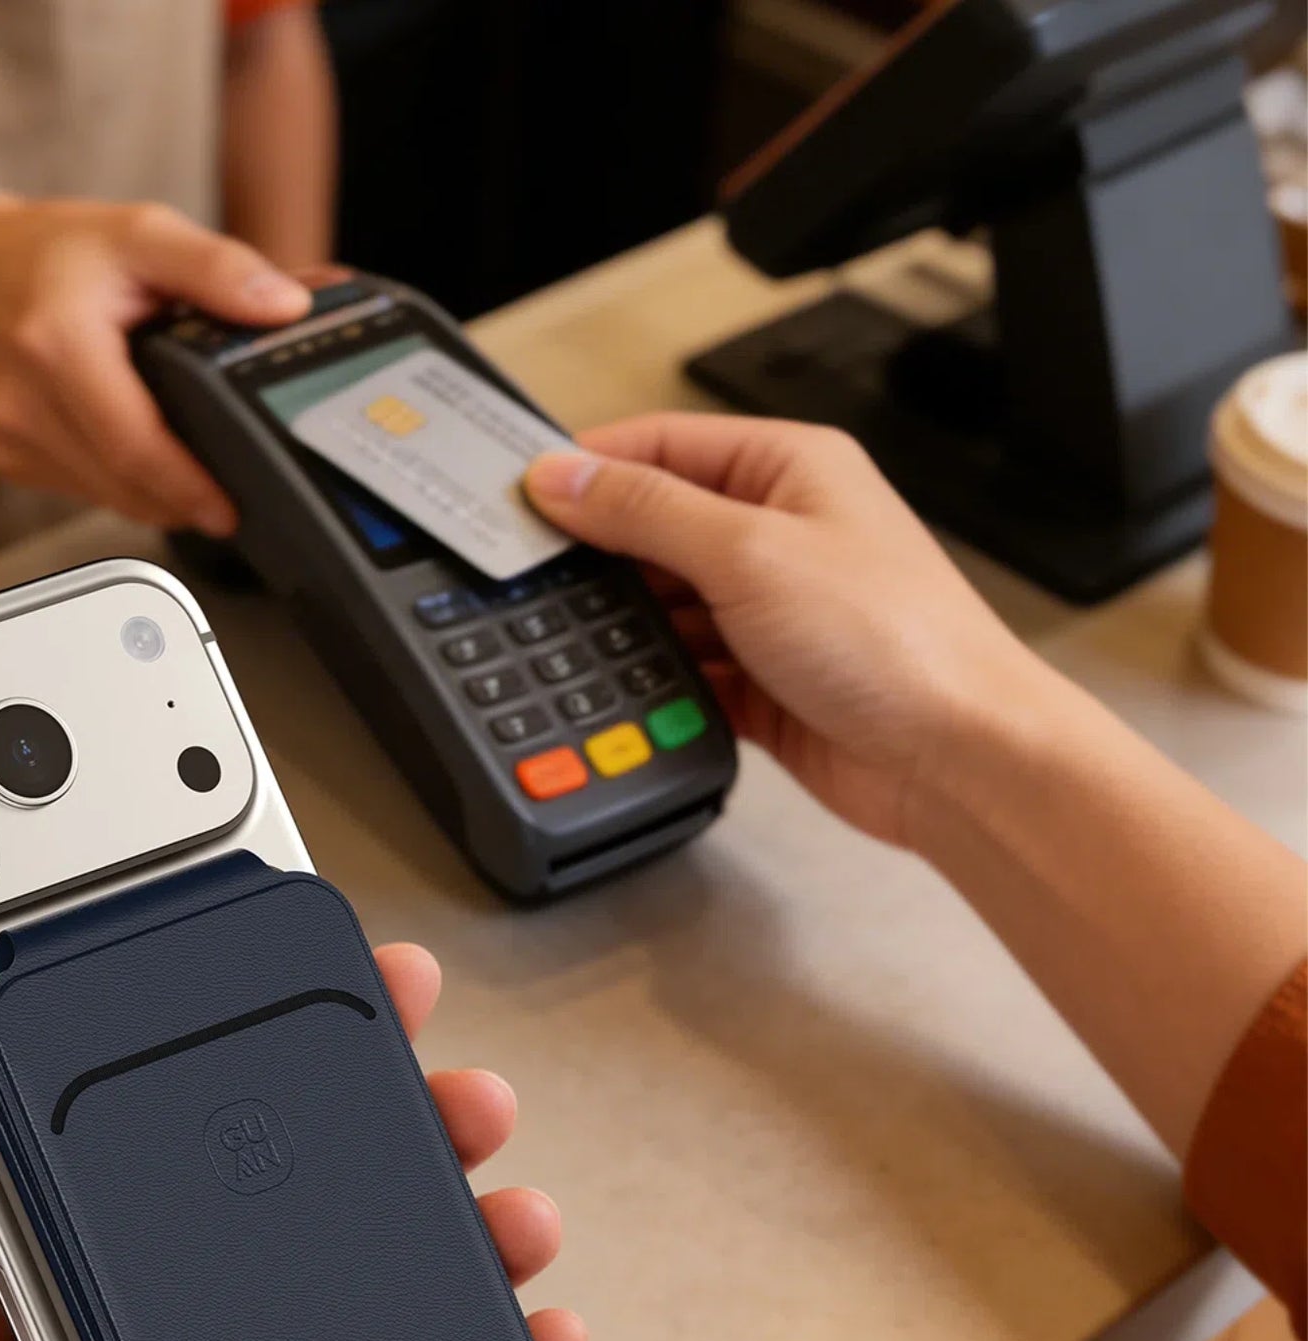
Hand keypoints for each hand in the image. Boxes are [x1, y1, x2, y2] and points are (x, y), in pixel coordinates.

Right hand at [0, 195, 311, 536]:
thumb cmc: (45, 252)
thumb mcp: (138, 233)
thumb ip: (214, 267)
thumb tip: (284, 305)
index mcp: (56, 343)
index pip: (133, 445)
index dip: (187, 487)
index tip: (229, 508)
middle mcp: (23, 399)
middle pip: (122, 484)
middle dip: (182, 500)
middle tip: (230, 500)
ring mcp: (9, 437)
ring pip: (104, 495)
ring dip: (155, 495)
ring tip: (192, 471)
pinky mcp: (7, 458)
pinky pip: (81, 487)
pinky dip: (118, 480)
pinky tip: (135, 448)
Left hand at [0, 945, 585, 1340]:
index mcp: (54, 1339)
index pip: (140, 1158)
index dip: (206, 1060)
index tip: (266, 981)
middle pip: (283, 1207)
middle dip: (367, 1119)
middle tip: (426, 1058)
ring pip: (381, 1295)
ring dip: (456, 1218)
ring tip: (499, 1173)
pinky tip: (542, 1320)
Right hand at [525, 415, 1037, 847]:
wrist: (955, 758)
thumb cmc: (895, 640)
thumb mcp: (749, 553)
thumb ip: (646, 512)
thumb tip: (565, 477)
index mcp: (790, 469)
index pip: (663, 445)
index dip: (589, 466)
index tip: (523, 496)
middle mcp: (781, 533)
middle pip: (657, 527)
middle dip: (600, 556)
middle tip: (533, 579)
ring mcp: (772, 612)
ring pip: (666, 606)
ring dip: (629, 628)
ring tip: (579, 642)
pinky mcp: (765, 682)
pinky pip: (686, 671)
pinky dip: (658, 684)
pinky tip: (632, 693)